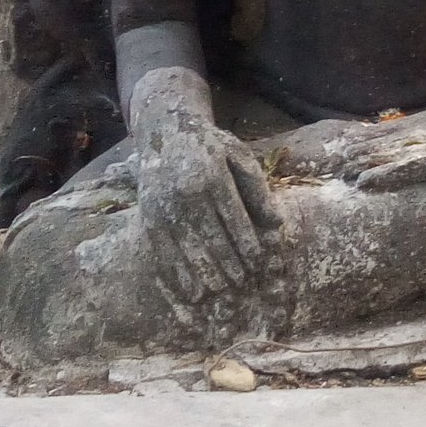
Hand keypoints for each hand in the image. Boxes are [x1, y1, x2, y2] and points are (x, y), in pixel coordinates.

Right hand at [132, 67, 281, 301]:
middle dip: (226, 263)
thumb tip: (277, 224)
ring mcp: (162, 206)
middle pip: (209, 237)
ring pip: (184, 248)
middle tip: (241, 283)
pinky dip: (174, 274)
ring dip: (202, 274)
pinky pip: (161, 252)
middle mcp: (184, 192)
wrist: (167, 133)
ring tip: (218, 293)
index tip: (258, 262)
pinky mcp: (147, 218)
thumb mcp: (239, 156)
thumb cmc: (212, 148)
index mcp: (210, 175)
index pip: (232, 216)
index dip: (245, 242)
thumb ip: (258, 189)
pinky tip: (187, 292)